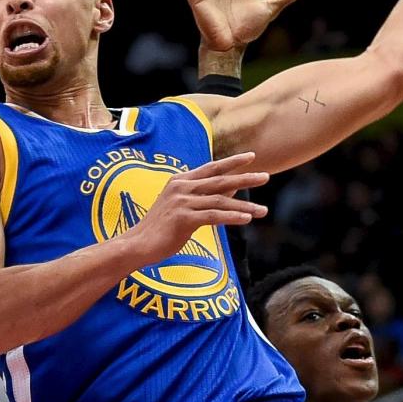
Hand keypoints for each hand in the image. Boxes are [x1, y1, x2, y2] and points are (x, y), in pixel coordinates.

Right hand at [119, 152, 268, 264]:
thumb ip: (205, 197)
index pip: (211, 168)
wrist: (138, 244)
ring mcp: (181, 202)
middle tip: (265, 177)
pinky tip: (246, 219)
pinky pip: (213, 216)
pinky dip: (232, 217)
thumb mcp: (183, 208)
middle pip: (219, 180)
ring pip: (220, 201)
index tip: (251, 157)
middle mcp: (181, 187)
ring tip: (263, 211)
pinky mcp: (183, 218)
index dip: (231, 162)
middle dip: (244, 178)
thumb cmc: (161, 229)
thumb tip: (232, 190)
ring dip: (244, 206)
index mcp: (180, 181)